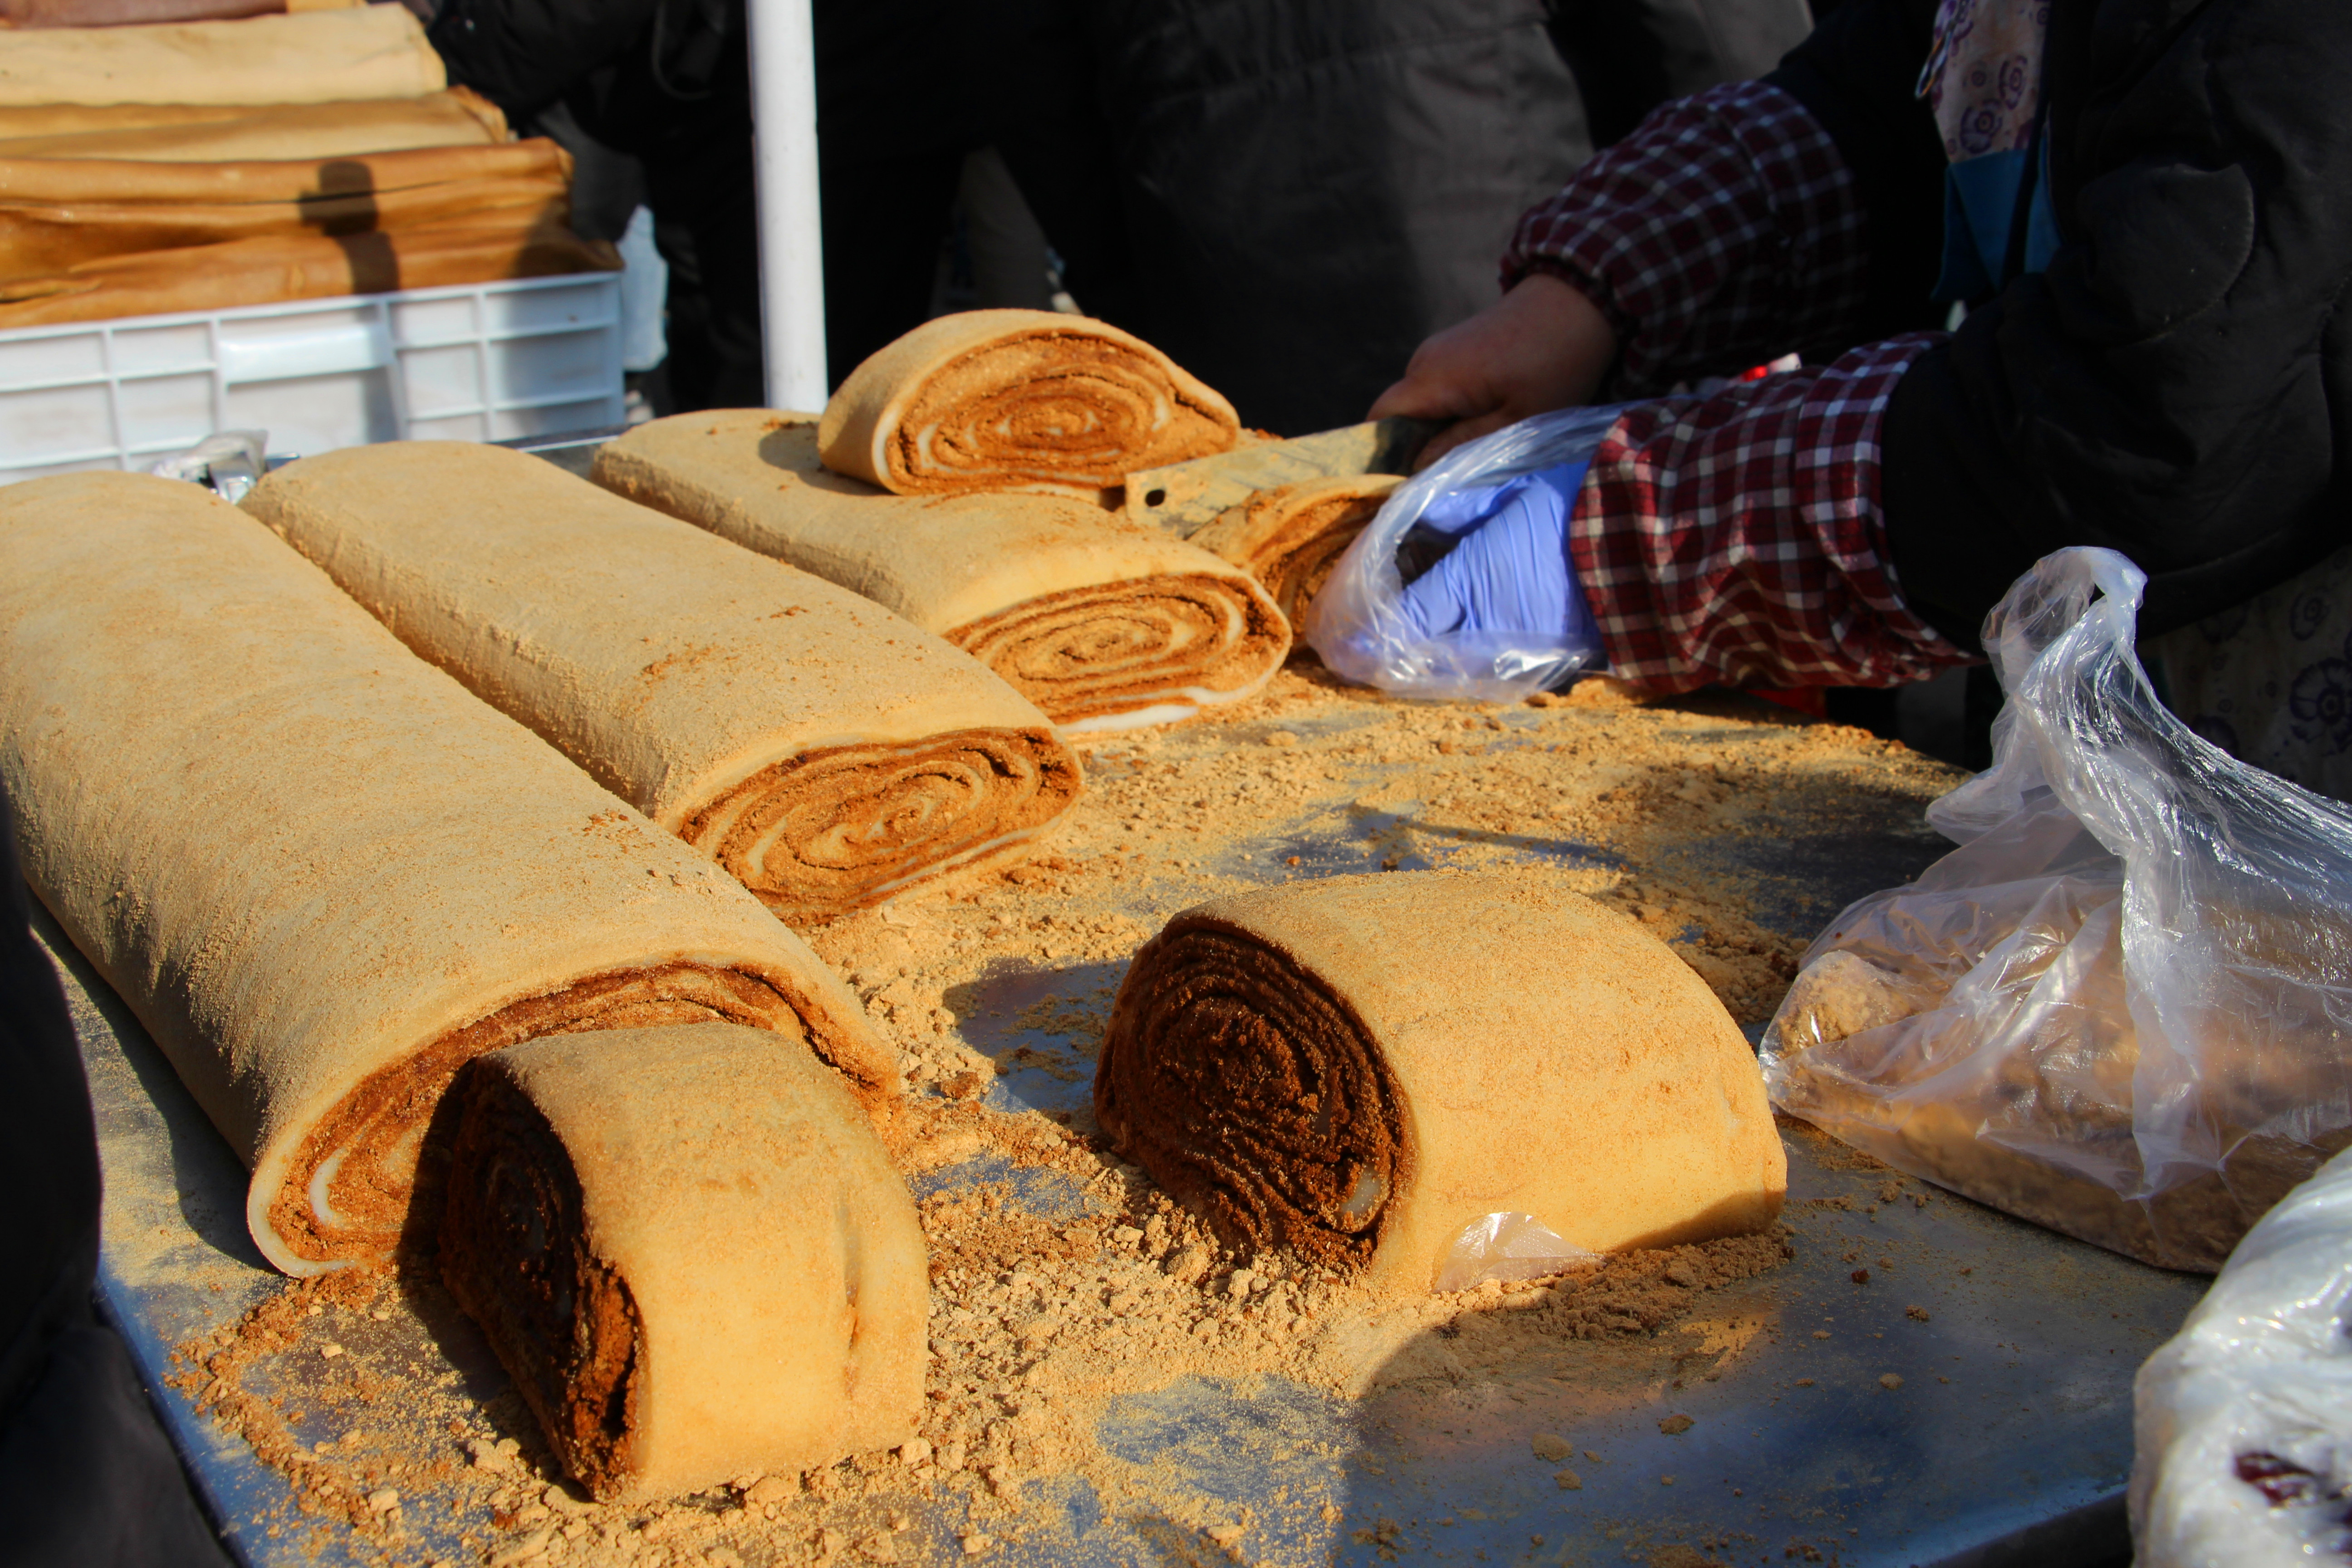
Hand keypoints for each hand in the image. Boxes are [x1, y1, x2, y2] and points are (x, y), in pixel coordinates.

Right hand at [1369, 272, 1618, 468]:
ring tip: (1468, 451)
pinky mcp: (1455, 346)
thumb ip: (1461, 445)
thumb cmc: (1554, 365)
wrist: (1578, 302)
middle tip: (1444, 478)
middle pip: (1398, 415)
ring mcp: (1438, 350)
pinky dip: (1449, 410)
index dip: (1381, 456)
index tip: (1401, 486)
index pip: (1380, 421)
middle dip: (1413, 447)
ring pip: (1419, 403)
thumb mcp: (1515, 420)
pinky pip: (1436, 387)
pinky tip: (1481, 422)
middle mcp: (1424, 360)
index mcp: (1433, 378)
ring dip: (1436, 430)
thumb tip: (1417, 468)